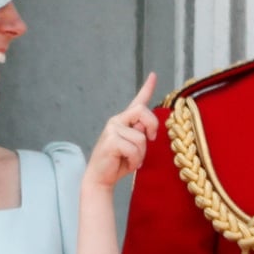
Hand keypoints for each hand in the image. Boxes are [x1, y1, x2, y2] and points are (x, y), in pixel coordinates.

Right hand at [86, 73, 159, 187]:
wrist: (100, 178)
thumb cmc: (118, 163)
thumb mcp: (134, 147)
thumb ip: (140, 134)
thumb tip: (145, 129)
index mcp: (123, 121)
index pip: (137, 101)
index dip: (147, 87)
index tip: (153, 75)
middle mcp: (117, 121)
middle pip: (143, 111)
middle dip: (152, 126)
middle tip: (152, 139)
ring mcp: (112, 129)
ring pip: (141, 137)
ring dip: (141, 154)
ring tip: (133, 160)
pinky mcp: (111, 140)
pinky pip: (134, 149)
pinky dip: (135, 160)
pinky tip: (128, 164)